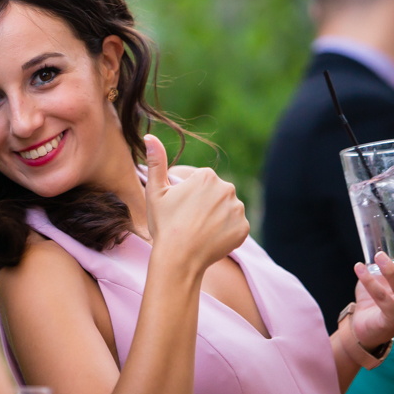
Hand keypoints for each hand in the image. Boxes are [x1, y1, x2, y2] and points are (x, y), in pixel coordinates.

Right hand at [144, 134, 248, 271]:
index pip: (202, 183)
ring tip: (200, 231)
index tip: (181, 210)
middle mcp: (227, 188)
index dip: (190, 197)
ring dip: (217, 218)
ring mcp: (237, 209)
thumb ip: (156, 161)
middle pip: (217, 194)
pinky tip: (210, 239)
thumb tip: (149, 135)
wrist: (178, 258)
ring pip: (227, 209)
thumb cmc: (164, 224)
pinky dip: (226, 232)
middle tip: (189, 222)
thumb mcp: (155, 191)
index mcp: (206, 176)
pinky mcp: (244, 227)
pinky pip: (236, 226)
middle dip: (206, 205)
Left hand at [351, 226, 393, 347]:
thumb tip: (381, 230)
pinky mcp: (393, 320)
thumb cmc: (381, 295)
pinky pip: (382, 300)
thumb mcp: (391, 273)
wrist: (367, 325)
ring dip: (392, 272)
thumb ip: (393, 258)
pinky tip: (358, 268)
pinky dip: (369, 282)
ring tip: (378, 256)